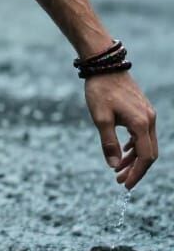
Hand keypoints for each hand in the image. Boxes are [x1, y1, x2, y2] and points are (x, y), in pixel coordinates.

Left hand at [84, 70, 157, 189]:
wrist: (104, 64)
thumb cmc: (100, 90)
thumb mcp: (100, 118)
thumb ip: (108, 143)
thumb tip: (114, 166)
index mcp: (142, 123)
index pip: (145, 157)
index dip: (136, 173)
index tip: (125, 185)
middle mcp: (150, 120)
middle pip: (149, 153)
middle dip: (136, 169)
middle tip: (119, 180)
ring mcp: (147, 114)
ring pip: (146, 143)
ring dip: (134, 158)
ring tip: (118, 169)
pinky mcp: (142, 109)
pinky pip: (142, 134)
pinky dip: (134, 145)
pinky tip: (123, 151)